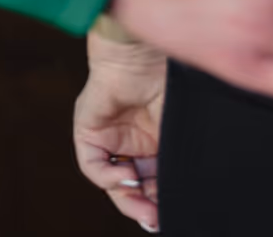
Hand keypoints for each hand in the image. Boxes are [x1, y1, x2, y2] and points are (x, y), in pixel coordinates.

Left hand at [73, 29, 166, 231]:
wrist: (145, 51)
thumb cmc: (168, 80)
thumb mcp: (179, 128)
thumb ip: (177, 158)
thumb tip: (184, 191)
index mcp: (156, 141)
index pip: (155, 181)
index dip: (161, 200)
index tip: (170, 216)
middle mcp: (132, 143)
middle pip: (134, 187)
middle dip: (145, 206)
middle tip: (156, 220)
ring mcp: (110, 138)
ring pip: (113, 181)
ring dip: (127, 199)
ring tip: (145, 209)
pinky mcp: (89, 131)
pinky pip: (93, 166)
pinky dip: (108, 177)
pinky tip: (125, 174)